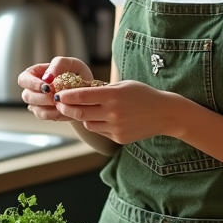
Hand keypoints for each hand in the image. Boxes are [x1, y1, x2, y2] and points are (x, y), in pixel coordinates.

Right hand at [17, 56, 92, 121]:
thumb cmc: (76, 72)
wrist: (87, 89)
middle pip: (27, 97)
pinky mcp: (47, 113)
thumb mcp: (71, 63)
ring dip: (51, 108)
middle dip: (42, 98)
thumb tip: (47, 77)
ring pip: (38, 110)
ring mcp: (38, 104)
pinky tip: (68, 109)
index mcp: (34, 74)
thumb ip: (58, 64)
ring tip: (65, 103)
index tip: (47, 87)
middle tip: (56, 97)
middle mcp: (33, 90)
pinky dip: (58, 114)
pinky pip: (48, 117)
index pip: (23, 79)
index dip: (32, 84)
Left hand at [51, 80, 185, 143]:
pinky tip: (104, 118)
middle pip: (79, 113)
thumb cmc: (143, 94)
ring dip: (83, 117)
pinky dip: (97, 124)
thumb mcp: (123, 85)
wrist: (164, 113)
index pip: (81, 96)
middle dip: (66, 108)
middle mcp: (112, 112)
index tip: (58, 94)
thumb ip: (102, 89)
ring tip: (85, 110)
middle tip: (60, 103)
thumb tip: (79, 89)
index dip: (66, 96)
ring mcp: (115, 127)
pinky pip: (100, 131)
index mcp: (112, 95)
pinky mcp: (118, 138)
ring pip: (88, 124)